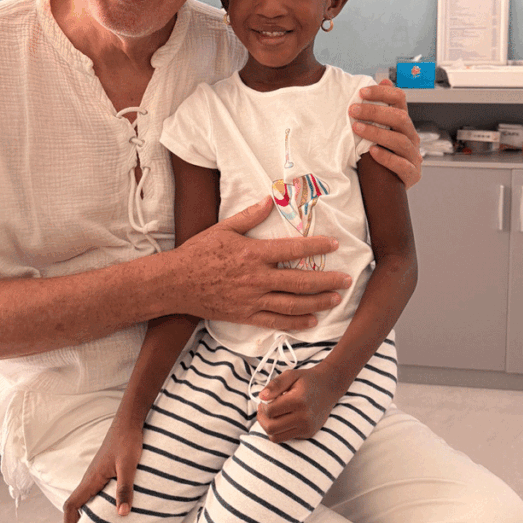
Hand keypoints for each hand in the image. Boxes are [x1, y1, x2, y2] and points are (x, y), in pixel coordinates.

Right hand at [62, 415, 143, 522]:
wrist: (130, 420)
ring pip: (86, 498)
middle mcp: (91, 478)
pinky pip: (96, 491)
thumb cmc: (128, 440)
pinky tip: (112, 508)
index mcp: (91, 479)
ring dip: (87, 514)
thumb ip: (125, 489)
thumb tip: (122, 514)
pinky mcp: (105, 469)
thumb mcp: (128, 466)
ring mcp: (97, 473)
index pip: (71, 506)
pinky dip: (97, 504)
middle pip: (76, 505)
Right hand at [174, 197, 351, 331]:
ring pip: (292, 304)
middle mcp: (256, 278)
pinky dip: (296, 323)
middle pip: (300, 281)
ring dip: (317, 302)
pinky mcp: (245, 316)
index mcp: (253, 254)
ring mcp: (252, 300)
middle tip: (346, 279)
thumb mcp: (223, 229)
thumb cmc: (198, 253)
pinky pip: (275, 322)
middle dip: (327, 280)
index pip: (292, 250)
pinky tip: (312, 321)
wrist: (175, 283)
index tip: (334, 244)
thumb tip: (269, 200)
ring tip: (336, 299)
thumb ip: (249, 216)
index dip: (316, 246)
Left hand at [255, 363, 344, 442]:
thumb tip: (261, 397)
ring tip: (270, 415)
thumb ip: (275, 384)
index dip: (262, 406)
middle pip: (271, 428)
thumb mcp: (291, 375)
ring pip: (276, 437)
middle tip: (263, 409)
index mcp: (299, 400)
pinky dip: (279, 430)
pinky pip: (285, 438)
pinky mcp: (308, 434)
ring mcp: (307, 428)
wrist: (329, 387)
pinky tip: (282, 418)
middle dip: (262, 419)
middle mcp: (304, 417)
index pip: (270, 411)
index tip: (264, 400)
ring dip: (268, 427)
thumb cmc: (307, 380)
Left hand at [350, 80, 421, 187]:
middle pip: (399, 118)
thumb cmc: (380, 155)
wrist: (388, 187)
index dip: (382, 93)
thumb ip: (380, 109)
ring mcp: (413, 156)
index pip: (400, 99)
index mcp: (403, 123)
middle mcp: (411, 137)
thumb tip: (382, 80)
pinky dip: (387, 158)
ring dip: (377, 133)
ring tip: (357, 129)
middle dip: (375, 112)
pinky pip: (402, 165)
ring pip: (400, 141)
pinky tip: (372, 153)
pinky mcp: (412, 174)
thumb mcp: (379, 130)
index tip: (361, 92)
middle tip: (353, 110)